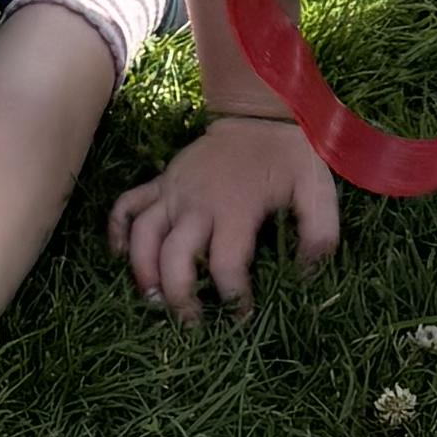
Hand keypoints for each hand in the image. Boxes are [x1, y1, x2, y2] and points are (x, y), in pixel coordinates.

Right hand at [111, 112, 336, 320]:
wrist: (260, 112)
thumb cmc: (290, 156)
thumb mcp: (318, 190)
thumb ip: (319, 234)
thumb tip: (305, 277)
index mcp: (236, 208)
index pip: (227, 265)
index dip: (233, 298)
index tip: (241, 316)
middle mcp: (197, 202)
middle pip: (173, 256)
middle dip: (178, 296)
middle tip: (190, 324)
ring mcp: (174, 190)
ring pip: (143, 235)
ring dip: (142, 271)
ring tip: (153, 301)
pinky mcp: (161, 181)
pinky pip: (127, 205)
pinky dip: (116, 231)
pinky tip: (120, 257)